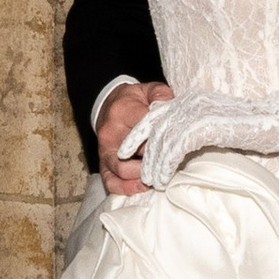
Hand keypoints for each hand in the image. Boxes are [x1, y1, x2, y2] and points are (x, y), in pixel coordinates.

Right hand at [96, 79, 170, 195]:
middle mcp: (110, 133)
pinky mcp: (103, 165)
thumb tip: (171, 106)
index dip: (161, 138)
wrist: (109, 106)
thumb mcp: (148, 89)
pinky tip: (143, 187)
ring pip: (122, 170)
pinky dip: (127, 188)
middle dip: (155, 159)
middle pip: (134, 152)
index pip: (144, 128)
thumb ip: (161, 94)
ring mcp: (105, 151)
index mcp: (122, 111)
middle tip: (171, 162)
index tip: (176, 142)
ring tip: (159, 176)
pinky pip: (111, 183)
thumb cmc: (133, 101)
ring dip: (143, 176)